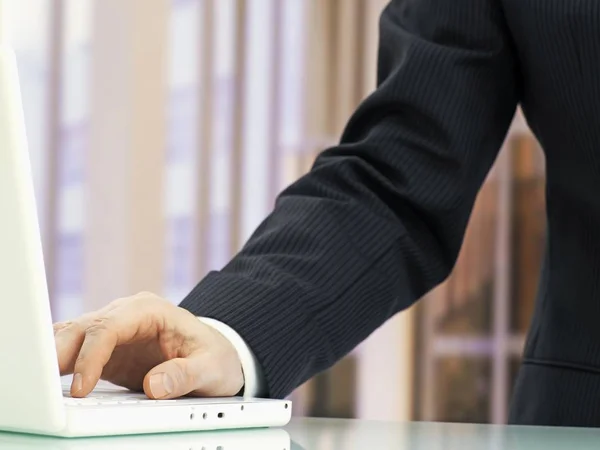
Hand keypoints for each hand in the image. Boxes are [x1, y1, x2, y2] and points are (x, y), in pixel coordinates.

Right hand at [53, 292, 243, 398]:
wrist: (217, 356)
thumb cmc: (216, 357)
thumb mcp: (212, 368)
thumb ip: (186, 375)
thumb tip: (156, 386)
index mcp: (151, 311)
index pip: (110, 327)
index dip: (91, 356)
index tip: (82, 388)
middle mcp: (128, 315)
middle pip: (84, 328)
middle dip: (60, 352)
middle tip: (42, 385)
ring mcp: (115, 331)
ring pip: (73, 336)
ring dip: (53, 357)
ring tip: (37, 384)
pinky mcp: (107, 350)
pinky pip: (75, 352)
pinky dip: (58, 364)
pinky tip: (46, 381)